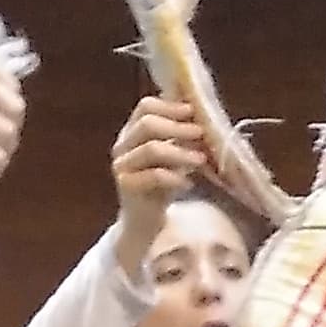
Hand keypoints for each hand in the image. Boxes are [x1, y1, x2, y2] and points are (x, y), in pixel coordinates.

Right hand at [109, 94, 209, 264]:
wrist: (145, 220)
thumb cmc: (163, 184)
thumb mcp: (174, 155)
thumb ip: (181, 136)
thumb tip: (203, 114)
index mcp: (132, 131)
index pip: (146, 107)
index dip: (170, 106)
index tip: (192, 112)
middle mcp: (123, 145)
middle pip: (147, 124)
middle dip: (177, 127)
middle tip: (200, 133)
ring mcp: (122, 165)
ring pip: (151, 149)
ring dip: (180, 152)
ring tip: (200, 160)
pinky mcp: (126, 185)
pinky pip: (153, 175)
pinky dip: (174, 177)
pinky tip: (188, 183)